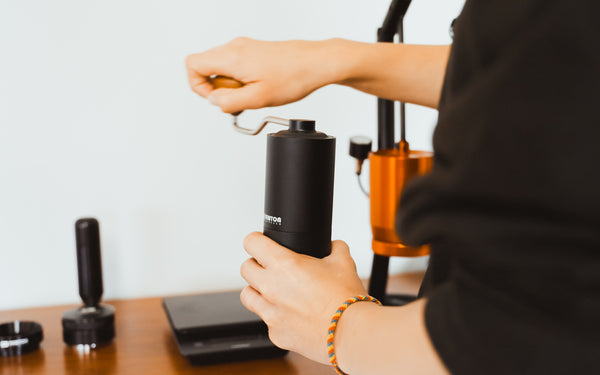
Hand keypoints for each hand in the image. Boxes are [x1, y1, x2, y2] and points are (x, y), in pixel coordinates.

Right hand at [185, 37, 340, 113]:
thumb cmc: (293, 77)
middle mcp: (235, 47)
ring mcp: (245, 47)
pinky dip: (241, 78)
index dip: (198, 87)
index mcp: (232, 57)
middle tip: (238, 99)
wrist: (317, 63)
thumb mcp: (258, 99)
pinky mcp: (254, 50)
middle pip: (206, 66)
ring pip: (221, 66)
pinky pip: (236, 64)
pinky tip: (259, 87)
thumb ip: (229, 102)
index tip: (217, 99)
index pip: (193, 65)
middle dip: (217, 88)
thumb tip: (215, 101)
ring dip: (230, 84)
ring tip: (251, 93)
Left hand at [240, 232, 366, 363]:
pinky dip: (274, 316)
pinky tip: (291, 315)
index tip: (259, 243)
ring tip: (274, 292)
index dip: (255, 240)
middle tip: (269, 268)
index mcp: (284, 264)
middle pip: (245, 268)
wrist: (350, 332)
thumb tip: (334, 246)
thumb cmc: (345, 298)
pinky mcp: (275, 334)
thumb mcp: (343, 262)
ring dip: (257, 291)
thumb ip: (335, 248)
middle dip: (256, 265)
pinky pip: (266, 321)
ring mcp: (270, 313)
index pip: (252, 243)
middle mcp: (271, 288)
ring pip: (247, 296)